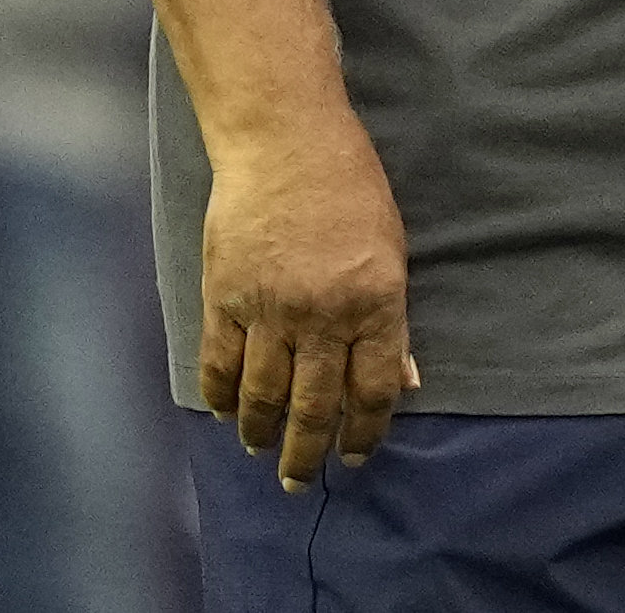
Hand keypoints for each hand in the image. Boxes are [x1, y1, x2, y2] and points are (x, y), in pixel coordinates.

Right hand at [198, 118, 420, 490]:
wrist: (285, 143)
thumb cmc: (350, 190)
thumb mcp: (393, 251)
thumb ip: (392, 321)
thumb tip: (404, 381)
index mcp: (375, 302)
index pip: (372, 389)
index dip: (364, 432)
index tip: (356, 456)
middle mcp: (322, 315)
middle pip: (314, 405)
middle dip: (307, 451)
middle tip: (300, 481)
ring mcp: (268, 310)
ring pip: (262, 395)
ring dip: (260, 433)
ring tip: (262, 452)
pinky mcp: (223, 299)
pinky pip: (219, 365)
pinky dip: (222, 397)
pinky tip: (227, 414)